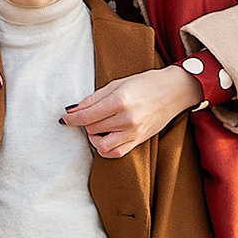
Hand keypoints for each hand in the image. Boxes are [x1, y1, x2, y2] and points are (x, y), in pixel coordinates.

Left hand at [62, 65, 199, 158]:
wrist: (173, 91)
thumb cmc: (145, 83)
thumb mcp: (118, 84)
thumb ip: (94, 98)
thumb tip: (73, 110)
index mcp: (119, 101)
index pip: (86, 116)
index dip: (71, 118)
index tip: (64, 118)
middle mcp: (126, 120)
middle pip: (92, 128)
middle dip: (84, 123)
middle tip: (86, 115)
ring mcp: (133, 133)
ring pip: (100, 145)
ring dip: (93, 137)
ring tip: (96, 127)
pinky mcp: (138, 141)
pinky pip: (115, 153)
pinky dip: (105, 148)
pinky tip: (105, 137)